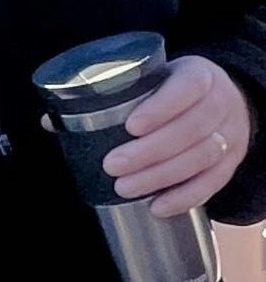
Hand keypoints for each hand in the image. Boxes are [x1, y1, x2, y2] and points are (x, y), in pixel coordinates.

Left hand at [105, 53, 252, 215]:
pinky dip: (185, 197)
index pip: (188, 87)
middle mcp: (220, 102)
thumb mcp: (150, 82)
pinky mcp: (231, 161)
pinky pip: (213, 182)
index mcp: (198, 75)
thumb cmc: (171, 94)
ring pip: (203, 156)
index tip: (131, 127)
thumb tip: (50, 122)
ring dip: (162, 177)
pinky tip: (158, 206)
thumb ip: (106, 99)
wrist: (220, 103)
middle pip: (193, 128)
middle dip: (151, 151)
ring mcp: (230, 133)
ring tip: (125, 188)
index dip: (162, 108)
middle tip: (113, 165)